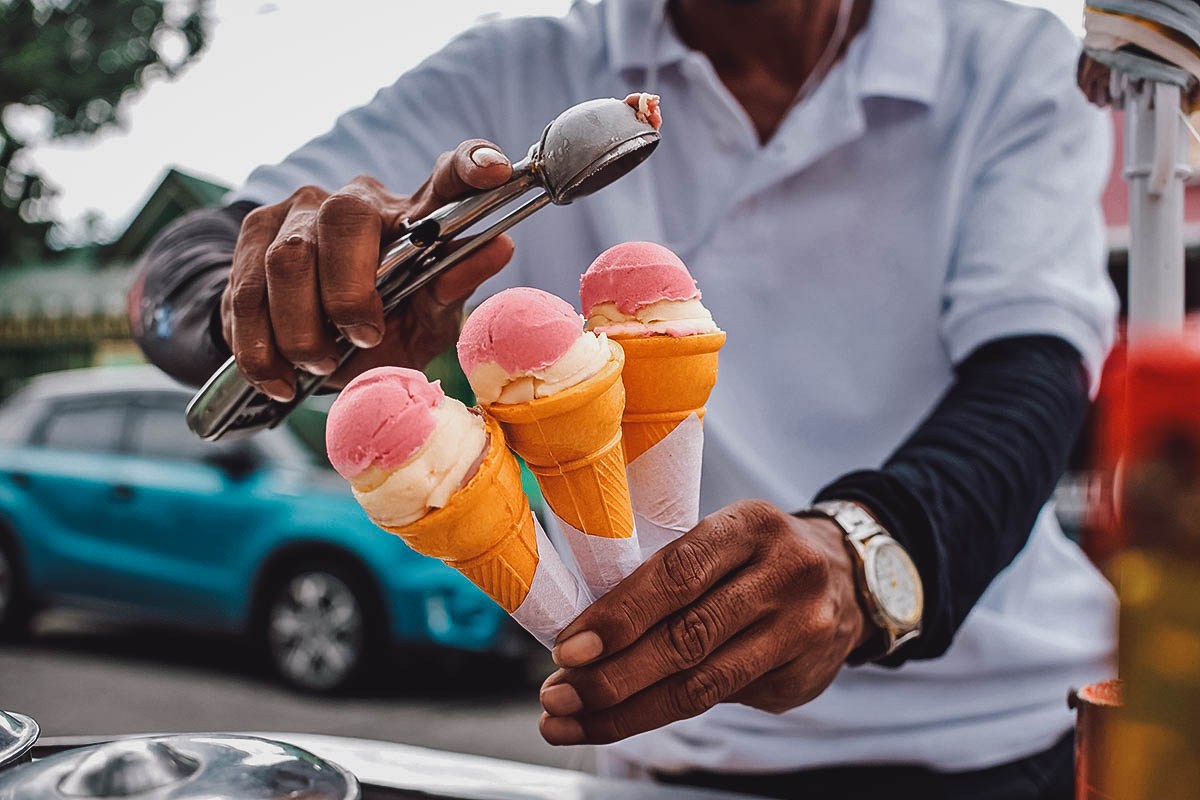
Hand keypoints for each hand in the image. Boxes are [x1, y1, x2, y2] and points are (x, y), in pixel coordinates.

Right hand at [221, 140, 515, 400]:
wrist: (311, 351)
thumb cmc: (386, 328)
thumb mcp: (427, 322)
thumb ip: (454, 288)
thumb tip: (500, 246)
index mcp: (417, 215)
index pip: (448, 176)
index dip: (470, 165)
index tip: (498, 170)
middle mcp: (359, 200)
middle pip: (343, 220)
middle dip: (347, 293)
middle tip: (361, 340)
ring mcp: (300, 211)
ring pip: (286, 260)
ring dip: (302, 329)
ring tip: (320, 366)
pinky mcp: (254, 234)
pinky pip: (243, 290)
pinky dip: (261, 347)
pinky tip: (281, 379)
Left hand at [538, 500, 870, 745]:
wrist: (848, 577)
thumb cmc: (755, 555)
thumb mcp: (722, 537)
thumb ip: (668, 574)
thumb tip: (584, 634)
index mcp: (751, 525)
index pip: (677, 573)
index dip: (618, 616)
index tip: (567, 649)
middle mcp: (785, 575)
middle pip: (687, 638)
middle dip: (612, 676)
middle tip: (557, 696)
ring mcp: (802, 630)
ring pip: (702, 685)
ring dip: (627, 710)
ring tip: (572, 721)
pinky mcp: (803, 678)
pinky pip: (724, 701)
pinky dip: (666, 711)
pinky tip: (627, 715)